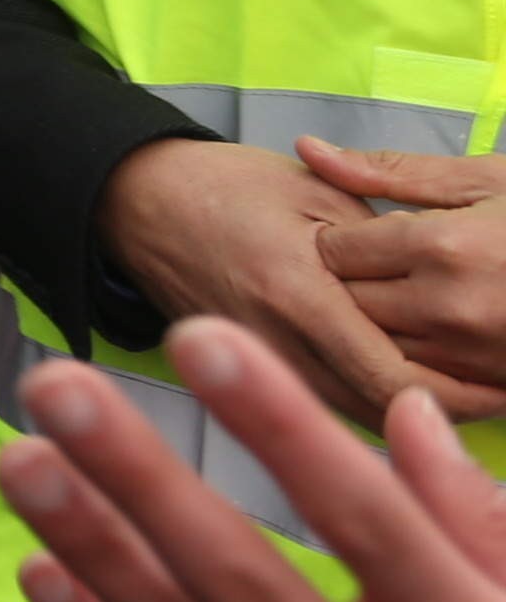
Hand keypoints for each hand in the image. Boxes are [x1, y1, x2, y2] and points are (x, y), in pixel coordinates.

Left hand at [3, 316, 505, 601]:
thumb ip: (481, 523)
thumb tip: (407, 414)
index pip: (364, 517)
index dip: (277, 424)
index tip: (201, 341)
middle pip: (243, 577)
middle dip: (139, 477)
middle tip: (60, 390)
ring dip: (94, 549)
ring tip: (24, 465)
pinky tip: (45, 578)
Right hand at [98, 134, 477, 425]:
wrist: (132, 200)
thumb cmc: (224, 185)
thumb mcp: (314, 194)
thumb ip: (382, 248)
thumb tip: (443, 297)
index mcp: (298, 294)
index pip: (394, 376)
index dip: (460, 395)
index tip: (505, 387)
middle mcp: (278, 343)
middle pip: (383, 412)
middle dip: (450, 415)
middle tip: (501, 396)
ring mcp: (262, 364)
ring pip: (358, 417)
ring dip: (414, 415)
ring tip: (470, 396)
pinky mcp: (255, 369)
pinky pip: (328, 401)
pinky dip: (374, 402)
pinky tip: (409, 390)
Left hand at [308, 139, 505, 397]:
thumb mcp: (489, 179)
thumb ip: (392, 171)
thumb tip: (307, 149)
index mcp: (443, 246)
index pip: (335, 252)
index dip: (334, 239)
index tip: (351, 232)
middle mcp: (451, 308)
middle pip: (348, 304)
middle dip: (345, 285)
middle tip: (366, 265)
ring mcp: (474, 356)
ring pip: (378, 347)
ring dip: (375, 324)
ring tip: (399, 294)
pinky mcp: (495, 388)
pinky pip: (422, 381)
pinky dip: (413, 360)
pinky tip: (430, 332)